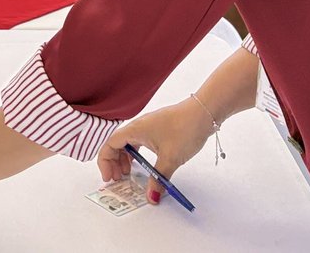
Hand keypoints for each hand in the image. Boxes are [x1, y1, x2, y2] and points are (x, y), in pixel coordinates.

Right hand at [97, 99, 213, 203]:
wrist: (204, 113)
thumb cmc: (184, 129)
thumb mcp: (170, 159)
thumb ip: (158, 179)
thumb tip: (152, 197)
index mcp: (134, 130)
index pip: (110, 145)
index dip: (106, 162)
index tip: (109, 178)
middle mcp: (138, 126)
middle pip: (117, 144)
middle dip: (114, 163)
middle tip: (119, 180)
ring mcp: (148, 127)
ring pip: (129, 143)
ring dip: (125, 159)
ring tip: (129, 174)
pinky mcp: (157, 128)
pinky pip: (139, 142)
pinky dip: (137, 154)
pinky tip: (144, 164)